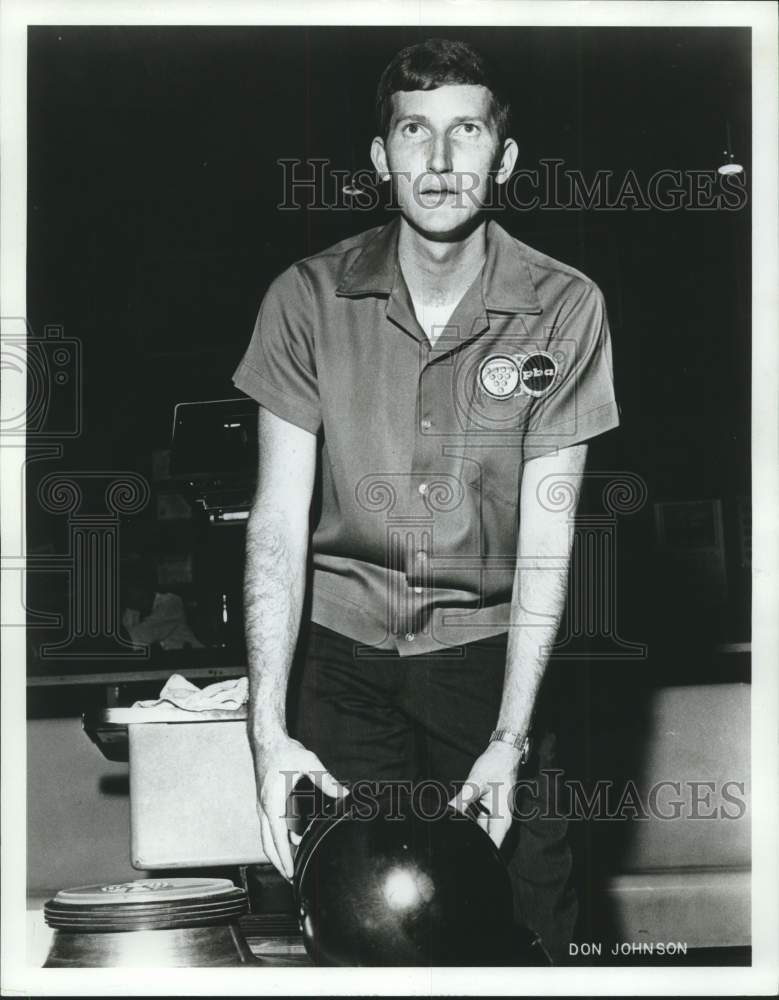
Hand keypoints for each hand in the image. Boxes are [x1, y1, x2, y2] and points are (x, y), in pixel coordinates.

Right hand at [251, 733, 348, 879]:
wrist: (266, 739)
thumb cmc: (284, 751)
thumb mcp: (308, 763)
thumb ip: (326, 780)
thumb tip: (344, 793)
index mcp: (272, 803)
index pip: (276, 837)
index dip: (284, 857)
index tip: (291, 873)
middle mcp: (264, 808)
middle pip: (268, 844)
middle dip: (279, 863)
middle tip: (292, 879)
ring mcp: (263, 806)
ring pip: (267, 837)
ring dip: (278, 852)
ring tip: (292, 865)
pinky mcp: (265, 802)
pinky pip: (269, 827)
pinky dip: (278, 839)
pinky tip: (293, 840)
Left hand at [449, 742, 522, 848]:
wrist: (504, 752)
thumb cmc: (495, 766)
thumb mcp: (476, 783)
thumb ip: (462, 801)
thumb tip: (447, 814)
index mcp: (502, 821)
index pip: (492, 848)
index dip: (478, 855)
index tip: (461, 856)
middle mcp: (500, 822)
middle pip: (483, 841)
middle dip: (468, 841)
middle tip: (449, 839)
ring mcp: (494, 816)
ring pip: (478, 831)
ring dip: (466, 828)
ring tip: (449, 825)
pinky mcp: (488, 810)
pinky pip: (476, 820)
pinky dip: (466, 819)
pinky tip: (455, 814)